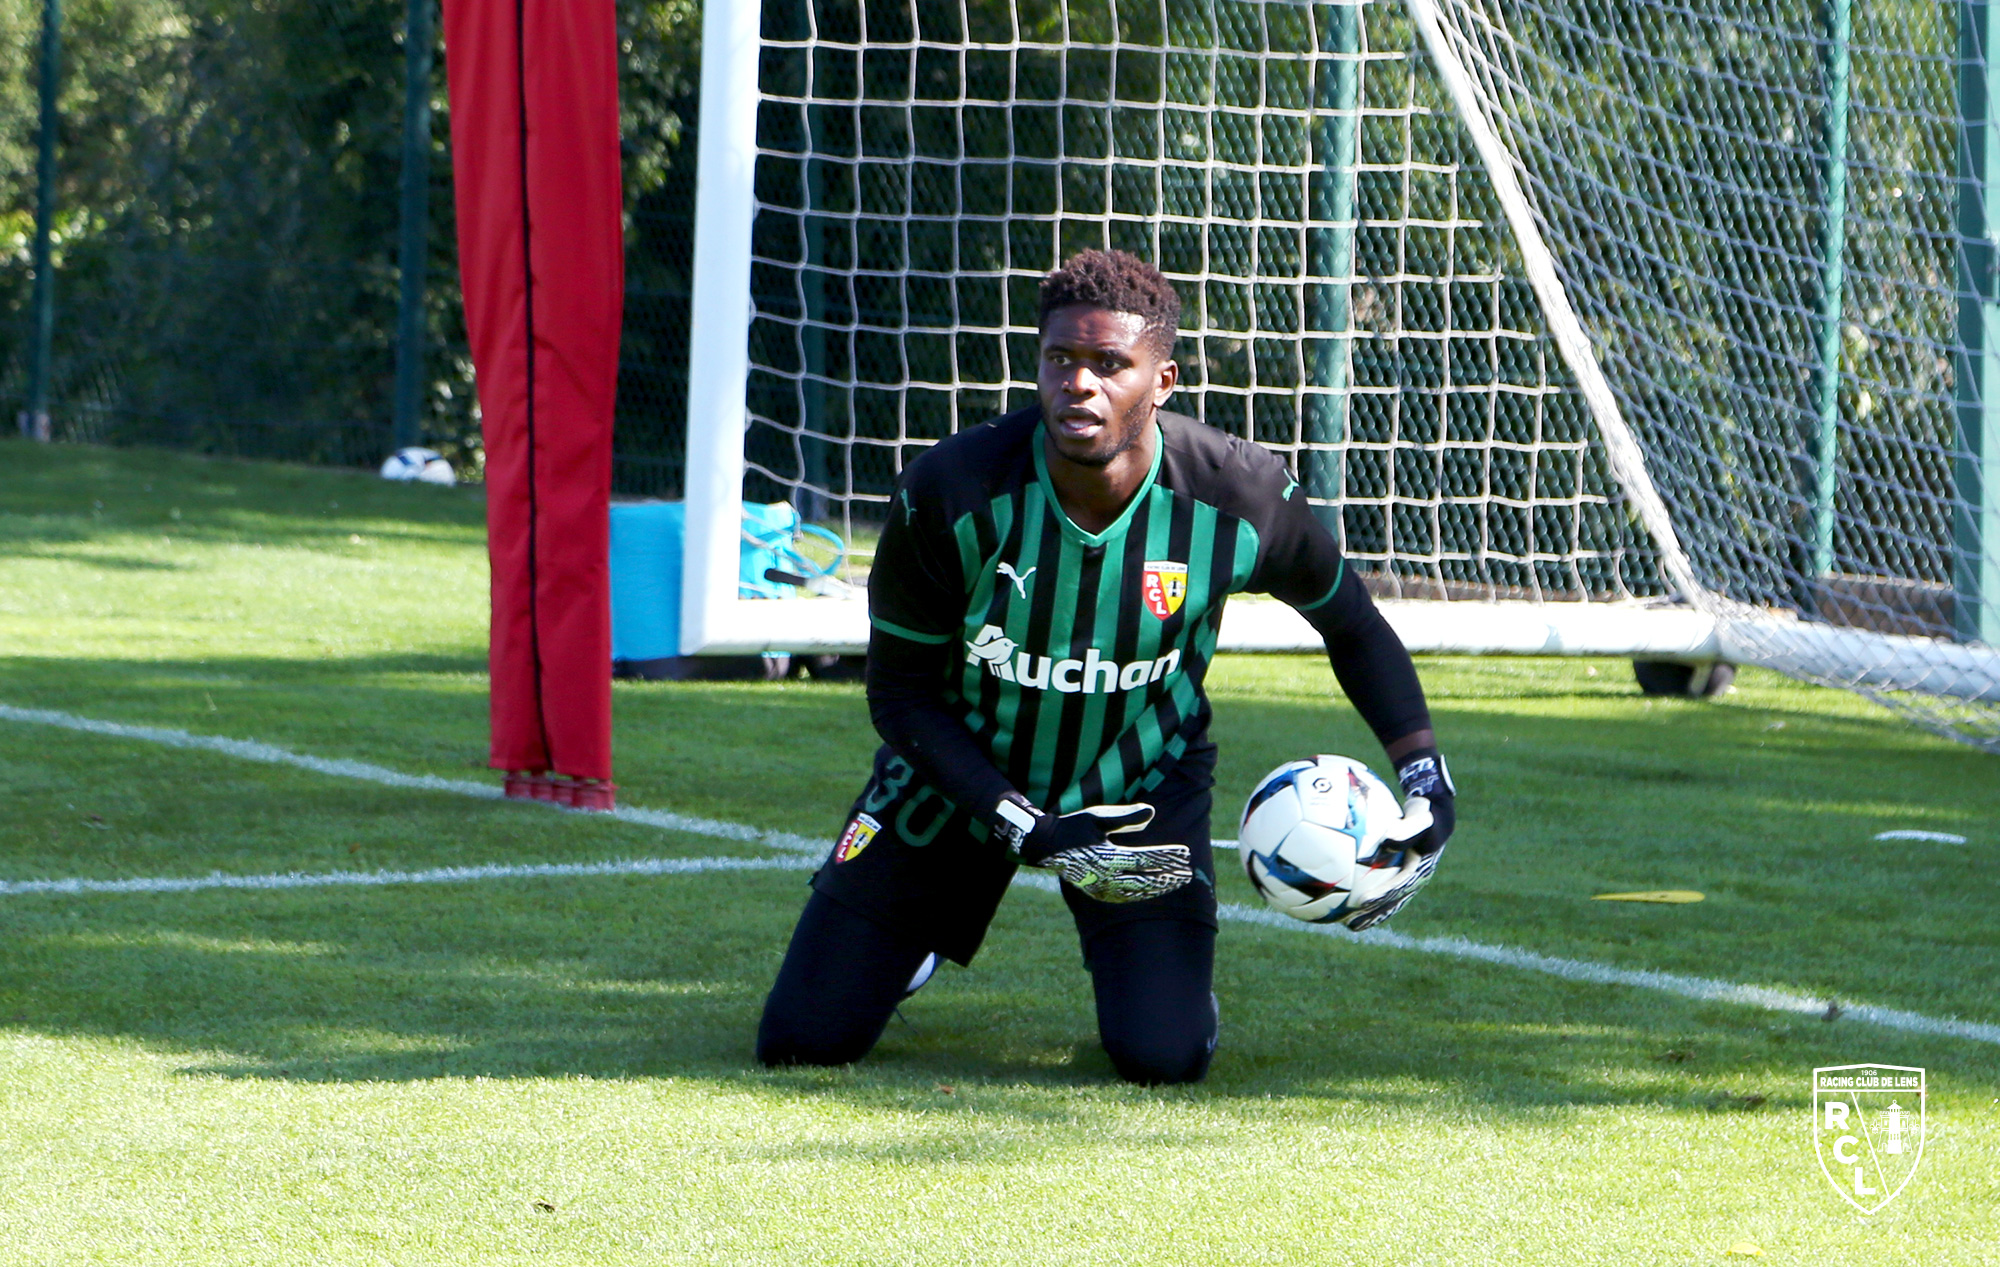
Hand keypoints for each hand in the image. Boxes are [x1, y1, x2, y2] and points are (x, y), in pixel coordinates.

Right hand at [992, 798, 1194, 903]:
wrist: (1045, 845)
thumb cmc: (1072, 826)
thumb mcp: (1097, 816)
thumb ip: (1125, 817)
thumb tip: (1152, 813)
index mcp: (1107, 856)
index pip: (1145, 859)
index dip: (1167, 857)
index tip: (1185, 853)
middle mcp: (1105, 876)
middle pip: (1145, 880)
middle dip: (1168, 876)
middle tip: (1188, 872)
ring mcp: (1100, 887)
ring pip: (1136, 892)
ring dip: (1158, 887)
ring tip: (1175, 881)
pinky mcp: (1096, 892)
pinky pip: (1124, 896)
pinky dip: (1142, 894)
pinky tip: (1153, 890)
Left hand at [1342, 751, 1454, 931]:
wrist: (1434, 816)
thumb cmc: (1424, 814)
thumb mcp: (1420, 818)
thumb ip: (1406, 829)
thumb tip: (1388, 838)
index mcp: (1418, 871)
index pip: (1397, 887)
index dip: (1381, 896)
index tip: (1362, 902)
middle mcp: (1413, 880)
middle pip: (1391, 902)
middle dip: (1372, 914)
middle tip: (1352, 925)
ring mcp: (1406, 880)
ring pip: (1387, 901)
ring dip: (1370, 914)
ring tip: (1348, 924)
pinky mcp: (1399, 876)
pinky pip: (1381, 888)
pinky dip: (1365, 895)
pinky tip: (1346, 899)